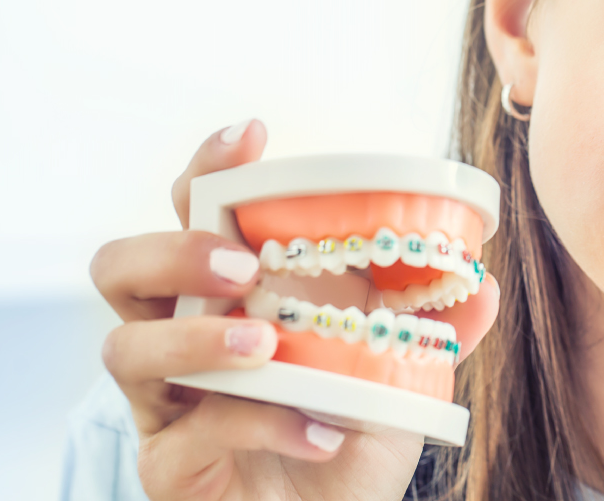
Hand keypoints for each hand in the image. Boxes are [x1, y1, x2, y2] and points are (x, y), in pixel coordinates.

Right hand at [93, 122, 418, 499]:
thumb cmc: (349, 438)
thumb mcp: (400, 376)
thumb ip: (434, 327)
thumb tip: (483, 283)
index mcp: (229, 297)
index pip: (193, 213)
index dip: (209, 168)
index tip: (253, 136)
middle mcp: (180, 340)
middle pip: (120, 267)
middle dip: (174, 251)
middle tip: (243, 266)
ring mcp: (164, 404)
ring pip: (124, 349)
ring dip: (197, 340)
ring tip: (266, 347)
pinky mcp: (168, 468)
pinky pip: (190, 436)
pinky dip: (260, 426)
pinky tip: (320, 433)